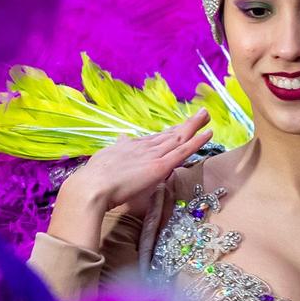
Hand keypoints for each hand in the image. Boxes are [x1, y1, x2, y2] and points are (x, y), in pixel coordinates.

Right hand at [60, 109, 212, 221]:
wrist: (91, 187)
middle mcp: (144, 147)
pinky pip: (183, 152)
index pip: (155, 138)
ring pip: (179, 138)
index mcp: (131, 146)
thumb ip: (116, 149)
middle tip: (201, 114)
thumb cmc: (94, 180)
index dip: (170, 132)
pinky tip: (208, 134)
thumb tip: (121, 137)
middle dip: (186, 124)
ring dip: (194, 126)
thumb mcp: (105, 158)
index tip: (180, 126)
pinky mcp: (160, 167)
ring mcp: (153, 156)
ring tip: (207, 116)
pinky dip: (197, 142)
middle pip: (170, 134)